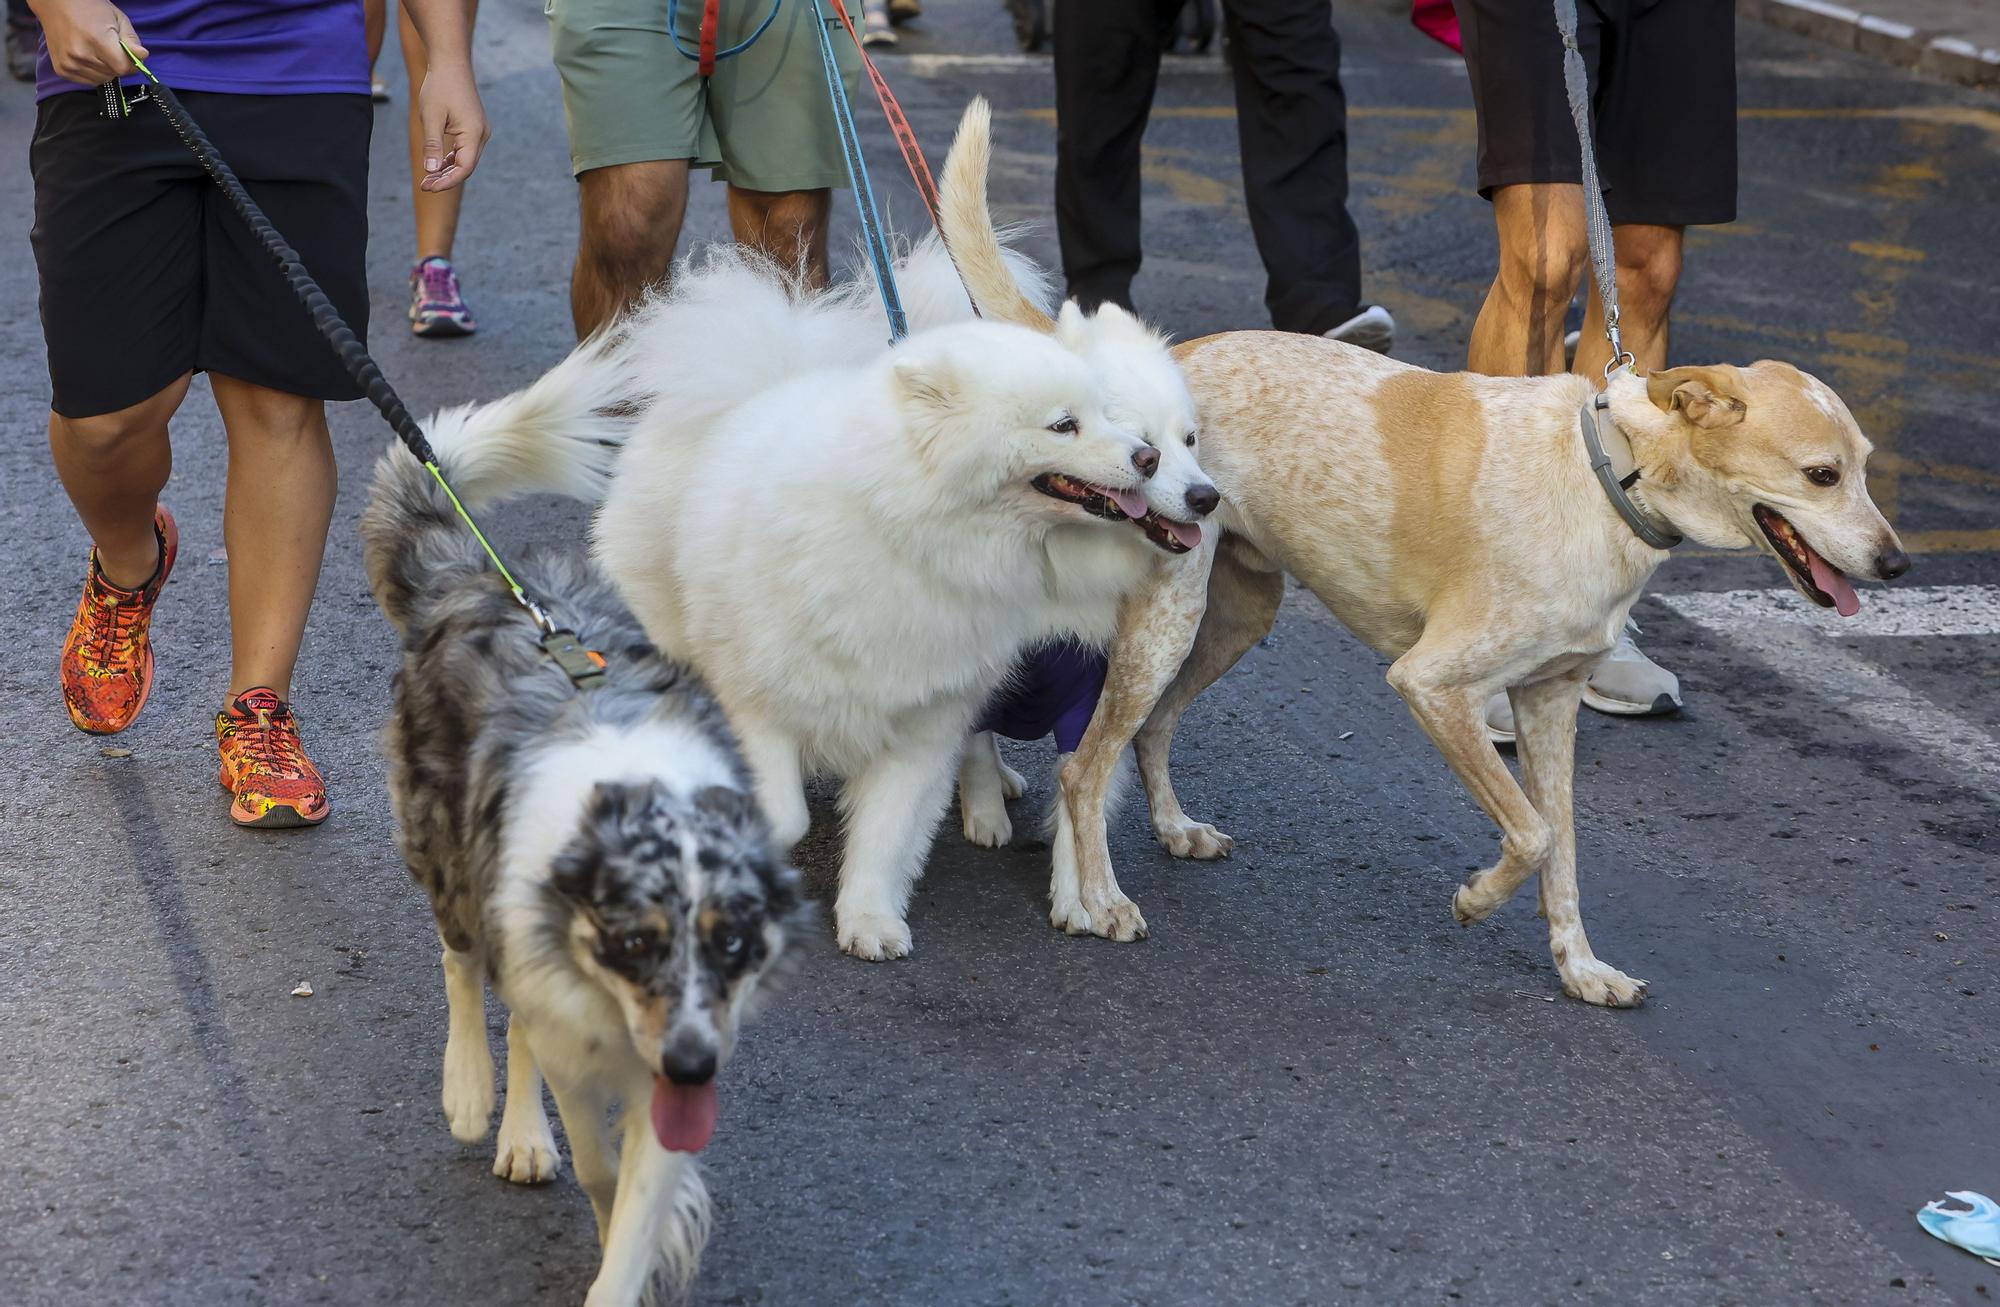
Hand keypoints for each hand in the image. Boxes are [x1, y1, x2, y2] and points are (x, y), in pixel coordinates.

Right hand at [31, 0, 146, 83]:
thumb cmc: (90, 8)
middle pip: (113, 75)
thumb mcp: (117, 19)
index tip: (129, 55)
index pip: (123, 68)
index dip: (131, 64)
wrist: (56, 4)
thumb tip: (143, 56)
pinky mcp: (61, 70)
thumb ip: (131, 40)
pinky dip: (93, 73)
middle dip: (117, 65)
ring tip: (97, 51)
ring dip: (105, 70)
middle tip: (109, 48)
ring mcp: (69, 64)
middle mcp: (80, 54)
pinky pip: (88, 81)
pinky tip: (87, 56)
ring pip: (101, 80)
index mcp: (96, 40)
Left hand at [416, 61, 488, 191]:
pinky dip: (451, 159)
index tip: (428, 188)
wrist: (451, 63)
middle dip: (446, 179)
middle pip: (466, 167)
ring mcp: (479, 131)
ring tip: (428, 178)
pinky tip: (437, 165)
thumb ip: (432, 146)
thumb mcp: (431, 117)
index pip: (464, 168)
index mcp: (474, 133)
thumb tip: (431, 171)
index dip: (447, 182)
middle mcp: (481, 135)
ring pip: (465, 159)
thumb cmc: (440, 86)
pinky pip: (464, 150)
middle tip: (424, 185)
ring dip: (448, 170)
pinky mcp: (473, 127)